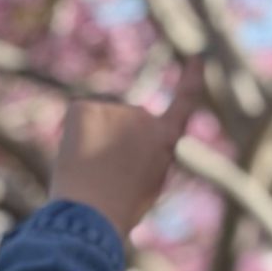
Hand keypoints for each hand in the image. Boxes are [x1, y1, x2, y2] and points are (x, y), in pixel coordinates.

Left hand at [49, 66, 199, 236]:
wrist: (93, 211)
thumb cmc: (121, 207)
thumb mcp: (148, 182)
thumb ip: (145, 154)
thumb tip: (120, 138)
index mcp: (165, 139)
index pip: (183, 102)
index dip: (191, 80)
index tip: (197, 59)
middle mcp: (143, 116)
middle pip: (127, 123)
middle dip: (116, 142)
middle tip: (108, 176)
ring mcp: (114, 108)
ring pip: (102, 122)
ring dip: (95, 140)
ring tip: (93, 171)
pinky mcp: (84, 107)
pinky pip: (81, 117)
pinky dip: (74, 134)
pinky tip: (77, 156)